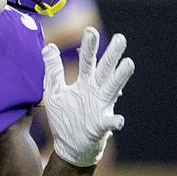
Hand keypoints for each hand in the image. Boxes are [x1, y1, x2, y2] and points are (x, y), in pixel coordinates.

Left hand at [42, 28, 134, 167]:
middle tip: (120, 38)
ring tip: (128, 63)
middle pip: (105, 69)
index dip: (89, 46)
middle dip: (112, 54)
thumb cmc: (65, 117)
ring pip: (112, 88)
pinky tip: (118, 120)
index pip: (87, 61)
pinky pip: (110, 123)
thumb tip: (47, 46)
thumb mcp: (54, 92)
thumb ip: (53, 71)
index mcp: (85, 82)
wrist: (71, 146)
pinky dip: (114, 122)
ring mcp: (102, 106)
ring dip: (120, 77)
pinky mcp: (101, 125)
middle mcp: (96, 91)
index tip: (90, 29)